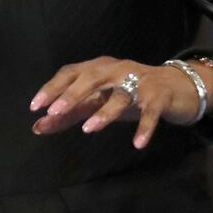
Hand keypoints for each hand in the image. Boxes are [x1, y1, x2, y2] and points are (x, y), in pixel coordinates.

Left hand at [30, 57, 212, 148]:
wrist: (177, 88)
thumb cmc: (130, 94)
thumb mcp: (98, 102)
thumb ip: (69, 115)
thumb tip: (38, 127)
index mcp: (98, 68)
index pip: (71, 72)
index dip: (53, 87)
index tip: (36, 106)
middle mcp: (117, 69)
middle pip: (92, 77)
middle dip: (73, 94)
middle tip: (55, 111)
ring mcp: (140, 81)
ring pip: (121, 94)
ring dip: (105, 111)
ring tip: (89, 129)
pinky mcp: (160, 96)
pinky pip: (151, 111)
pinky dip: (145, 127)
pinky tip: (137, 143)